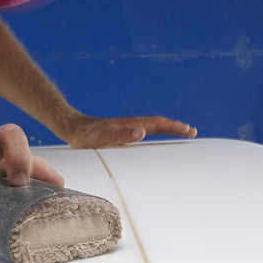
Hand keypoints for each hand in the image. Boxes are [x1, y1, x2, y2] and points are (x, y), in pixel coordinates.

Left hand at [57, 113, 197, 148]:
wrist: (70, 127)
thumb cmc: (84, 136)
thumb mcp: (101, 139)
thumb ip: (121, 137)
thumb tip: (143, 133)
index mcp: (129, 125)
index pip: (157, 124)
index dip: (174, 127)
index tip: (188, 130)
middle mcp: (130, 124)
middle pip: (158, 123)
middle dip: (176, 127)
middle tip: (192, 132)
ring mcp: (126, 127)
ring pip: (152, 126)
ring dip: (167, 129)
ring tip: (180, 132)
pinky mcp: (121, 132)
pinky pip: (143, 131)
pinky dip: (155, 132)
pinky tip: (154, 138)